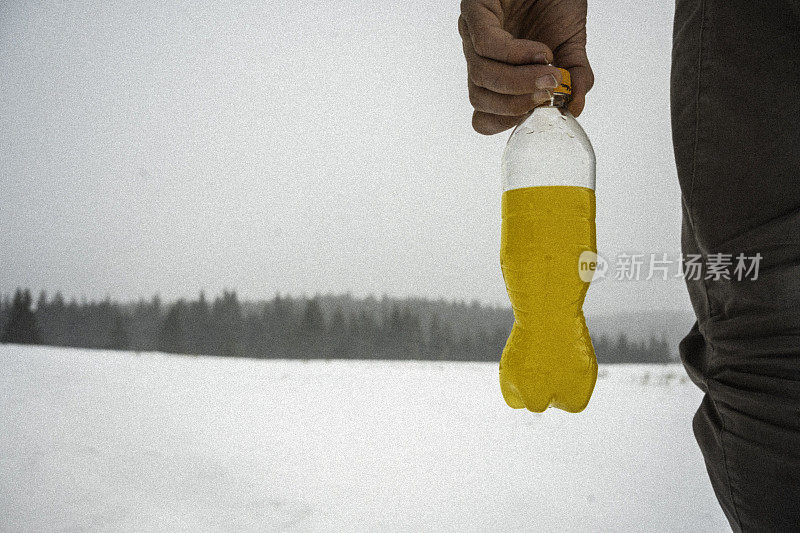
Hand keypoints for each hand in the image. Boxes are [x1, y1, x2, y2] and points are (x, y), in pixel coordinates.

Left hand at [458, 0, 592, 134]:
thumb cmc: (556, 3)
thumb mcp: (572, 47)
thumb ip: (575, 79)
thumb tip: (574, 108)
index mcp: (498, 73)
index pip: (483, 115)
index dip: (506, 122)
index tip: (535, 115)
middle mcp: (480, 57)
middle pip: (480, 99)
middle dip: (515, 106)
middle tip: (547, 97)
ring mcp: (473, 35)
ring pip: (482, 75)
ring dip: (519, 82)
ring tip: (550, 75)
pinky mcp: (475, 10)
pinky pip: (487, 44)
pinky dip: (516, 55)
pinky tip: (541, 51)